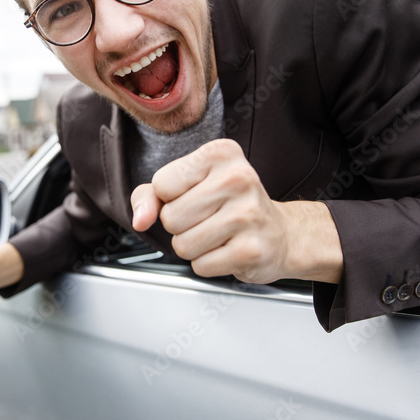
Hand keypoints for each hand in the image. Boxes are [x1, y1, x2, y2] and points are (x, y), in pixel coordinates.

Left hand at [130, 139, 342, 284]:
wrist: (280, 233)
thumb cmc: (230, 205)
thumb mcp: (189, 186)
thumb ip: (151, 195)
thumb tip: (140, 218)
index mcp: (220, 153)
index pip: (162, 184)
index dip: (170, 198)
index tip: (196, 195)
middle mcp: (238, 178)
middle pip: (170, 217)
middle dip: (181, 226)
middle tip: (210, 218)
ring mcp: (247, 214)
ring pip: (182, 245)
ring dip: (194, 247)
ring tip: (218, 234)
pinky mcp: (251, 249)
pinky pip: (200, 265)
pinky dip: (208, 264)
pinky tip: (228, 249)